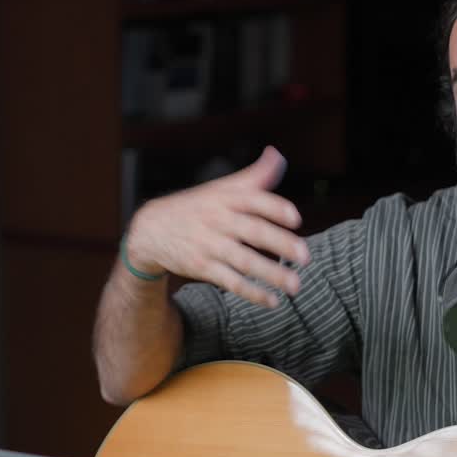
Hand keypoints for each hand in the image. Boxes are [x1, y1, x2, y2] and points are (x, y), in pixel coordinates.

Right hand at [124, 146, 309, 306]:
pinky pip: (230, 282)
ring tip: (295, 285)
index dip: (275, 208)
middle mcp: (218, 220)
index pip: (253, 200)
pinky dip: (252, 293)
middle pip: (252, 231)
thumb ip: (254, 176)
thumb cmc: (197, 207)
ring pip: (244, 261)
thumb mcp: (222, 188)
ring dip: (271, 274)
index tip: (296, 218)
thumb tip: (278, 155)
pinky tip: (272, 301)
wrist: (151, 229)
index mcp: (226, 198)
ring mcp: (209, 245)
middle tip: (305, 256)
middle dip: (280, 244)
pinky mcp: (202, 267)